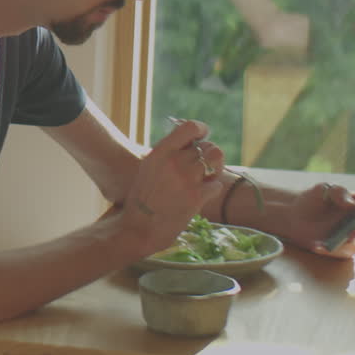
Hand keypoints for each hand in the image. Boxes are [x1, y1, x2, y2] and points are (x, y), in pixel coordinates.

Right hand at [118, 119, 225, 254]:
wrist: (138, 227)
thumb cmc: (142, 198)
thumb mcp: (148, 168)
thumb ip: (168, 153)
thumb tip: (190, 140)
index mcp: (160, 152)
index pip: (190, 127)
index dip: (201, 129)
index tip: (202, 136)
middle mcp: (174, 162)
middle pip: (207, 146)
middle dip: (208, 155)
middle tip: (203, 165)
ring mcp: (187, 179)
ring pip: (216, 161)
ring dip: (215, 168)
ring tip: (206, 177)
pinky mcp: (197, 197)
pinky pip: (216, 184)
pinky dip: (211, 189)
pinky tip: (200, 196)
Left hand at [283, 182, 354, 258]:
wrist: (294, 215)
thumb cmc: (314, 200)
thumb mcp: (323, 190)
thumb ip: (338, 192)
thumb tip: (351, 204)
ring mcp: (354, 237)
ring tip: (349, 234)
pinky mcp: (342, 250)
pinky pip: (344, 252)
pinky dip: (334, 249)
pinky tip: (321, 245)